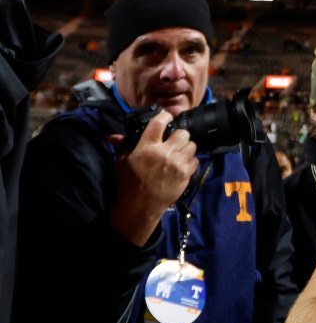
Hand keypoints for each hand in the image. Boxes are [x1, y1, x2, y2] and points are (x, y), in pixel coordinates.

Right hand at [107, 111, 197, 244]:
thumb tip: (113, 136)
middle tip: (174, 141)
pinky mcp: (186, 174)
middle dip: (179, 136)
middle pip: (183, 133)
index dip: (166, 116)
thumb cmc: (129, 184)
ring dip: (186, 148)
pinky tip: (182, 165)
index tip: (168, 116)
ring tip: (178, 154)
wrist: (140, 206)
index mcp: (147, 147)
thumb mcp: (122, 163)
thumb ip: (123, 146)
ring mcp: (177, 164)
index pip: (160, 123)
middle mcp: (164, 153)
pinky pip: (196, 160)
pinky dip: (191, 161)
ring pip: (192, 145)